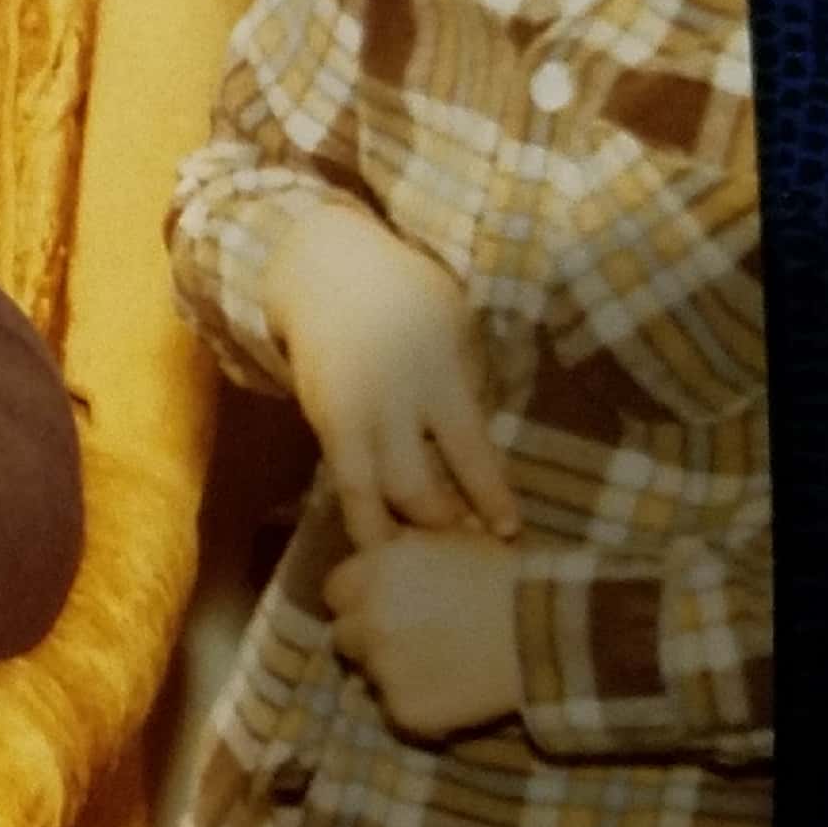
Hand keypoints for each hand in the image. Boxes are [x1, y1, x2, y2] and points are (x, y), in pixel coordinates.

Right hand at [265, 204, 518, 549]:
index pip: (470, 455)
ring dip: (394, 532)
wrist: (323, 272)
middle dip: (440, 524)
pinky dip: (363, 512)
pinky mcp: (319, 423)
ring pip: (366, 497)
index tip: (508, 531)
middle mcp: (387, 406)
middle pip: (414, 488)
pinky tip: (381, 532)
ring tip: (417, 554)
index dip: (490, 500)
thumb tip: (479, 448)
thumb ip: (464, 385)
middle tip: (463, 547)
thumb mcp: (455, 328)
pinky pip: (344, 481)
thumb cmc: (406, 293)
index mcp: (435, 378)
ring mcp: (346, 418)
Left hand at [326, 529, 525, 739]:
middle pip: (345, 636)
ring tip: (441, 668)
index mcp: (372, 572)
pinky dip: (421, 709)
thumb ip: (402, 550)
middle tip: (413, 642)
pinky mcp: (405, 710)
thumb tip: (380, 553)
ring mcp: (382, 668)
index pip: (336, 593)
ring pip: (369, 676)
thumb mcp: (449, 541)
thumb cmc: (507, 577)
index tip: (385, 608)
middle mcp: (367, 619)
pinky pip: (399, 713)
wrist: (549, 631)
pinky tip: (455, 697)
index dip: (360, 601)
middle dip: (371, 639)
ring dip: (393, 673)